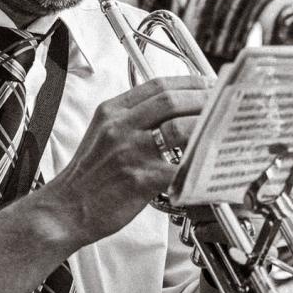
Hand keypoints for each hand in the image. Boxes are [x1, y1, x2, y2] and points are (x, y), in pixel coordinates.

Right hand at [39, 75, 213, 243]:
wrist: (66, 210)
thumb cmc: (88, 177)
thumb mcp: (103, 136)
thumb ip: (133, 121)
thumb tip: (174, 115)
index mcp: (112, 112)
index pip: (158, 85)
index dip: (190, 83)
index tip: (210, 86)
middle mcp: (119, 126)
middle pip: (172, 100)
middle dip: (205, 100)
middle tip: (226, 106)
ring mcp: (129, 151)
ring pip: (179, 129)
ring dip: (207, 130)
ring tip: (225, 133)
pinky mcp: (138, 178)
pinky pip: (179, 169)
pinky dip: (199, 167)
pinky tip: (211, 169)